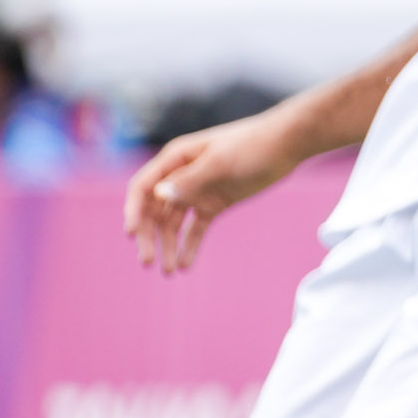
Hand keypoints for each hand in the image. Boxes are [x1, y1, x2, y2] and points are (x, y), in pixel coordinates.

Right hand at [123, 111, 297, 273]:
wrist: (286, 145)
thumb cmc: (252, 146)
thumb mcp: (220, 163)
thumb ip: (190, 180)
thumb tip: (158, 195)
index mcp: (175, 159)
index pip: (143, 188)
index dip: (133, 211)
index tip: (131, 234)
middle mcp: (180, 176)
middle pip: (154, 210)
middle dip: (149, 236)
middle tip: (147, 262)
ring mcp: (197, 191)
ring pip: (173, 223)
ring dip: (168, 246)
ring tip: (168, 272)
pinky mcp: (214, 203)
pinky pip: (196, 228)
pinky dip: (190, 245)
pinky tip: (184, 266)